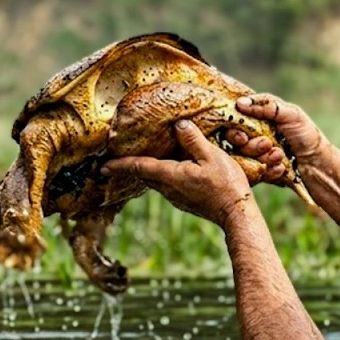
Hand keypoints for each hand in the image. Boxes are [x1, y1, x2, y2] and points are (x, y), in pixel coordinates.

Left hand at [103, 121, 254, 225]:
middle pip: (143, 175)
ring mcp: (176, 198)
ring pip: (155, 182)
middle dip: (129, 168)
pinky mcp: (185, 202)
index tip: (103, 167)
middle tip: (115, 162)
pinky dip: (161, 177)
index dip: (119, 165)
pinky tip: (170, 170)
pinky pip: (167, 186)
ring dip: (146, 172)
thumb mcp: (212, 156)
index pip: (138, 167)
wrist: (236, 214)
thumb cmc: (226, 185)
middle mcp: (168, 189)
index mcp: (170, 175)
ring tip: (142, 162)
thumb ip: (193, 139)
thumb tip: (178, 125)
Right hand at [224, 94, 325, 182]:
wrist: (317, 161)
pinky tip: (281, 167)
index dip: (235, 132)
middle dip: (251, 146)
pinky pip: (255, 175)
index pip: (234, 124)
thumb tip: (240, 103)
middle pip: (236, 144)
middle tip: (267, 144)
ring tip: (279, 154)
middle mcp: (251, 137)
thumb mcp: (291, 114)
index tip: (243, 136)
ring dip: (263, 157)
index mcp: (255, 120)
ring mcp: (254, 156)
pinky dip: (269, 170)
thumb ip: (267, 106)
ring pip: (245, 160)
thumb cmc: (305, 133)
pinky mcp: (260, 172)